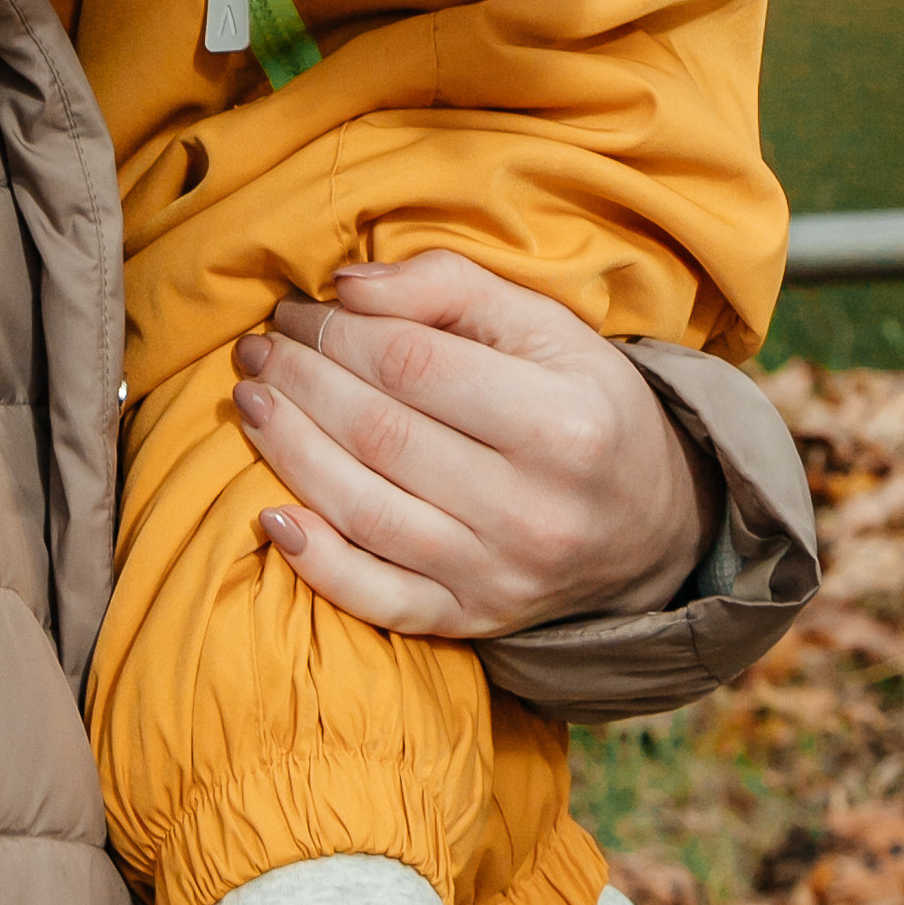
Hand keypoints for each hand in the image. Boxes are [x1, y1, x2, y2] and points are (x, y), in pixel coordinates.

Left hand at [230, 251, 715, 640]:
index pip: (412, 362)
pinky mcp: (472, 619)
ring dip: (288, 451)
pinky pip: (379, 601)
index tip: (296, 310)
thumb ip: (451, 288)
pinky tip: (271, 518)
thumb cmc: (586, 403)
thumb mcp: (548, 327)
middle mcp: (532, 509)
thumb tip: (347, 285)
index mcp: (562, 422)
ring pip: (365, 511)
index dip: (336, 331)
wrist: (653, 524)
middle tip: (258, 348)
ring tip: (249, 402)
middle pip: (379, 433)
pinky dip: (318, 564)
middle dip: (300, 380)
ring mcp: (499, 575)